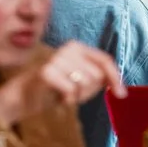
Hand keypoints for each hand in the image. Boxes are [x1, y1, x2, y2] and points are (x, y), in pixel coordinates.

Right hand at [0, 41, 124, 127]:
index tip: (122, 94)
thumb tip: (118, 85)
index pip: (104, 59)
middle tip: (74, 93)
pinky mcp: (47, 72)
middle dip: (90, 90)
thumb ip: (97, 77)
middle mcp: (68, 48)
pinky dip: (68, 100)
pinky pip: (71, 91)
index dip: (116, 77)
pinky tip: (59, 98)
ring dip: (78, 96)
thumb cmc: (55, 88)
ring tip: (65, 94)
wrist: (25, 95)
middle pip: (97, 74)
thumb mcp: (79, 80)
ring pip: (85, 82)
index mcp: (77, 47)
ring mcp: (56, 59)